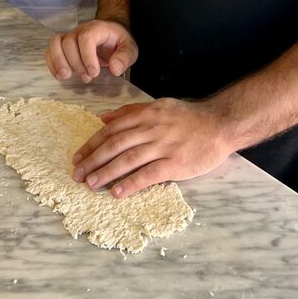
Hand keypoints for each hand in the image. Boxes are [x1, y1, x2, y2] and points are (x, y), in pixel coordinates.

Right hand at [45, 19, 137, 83]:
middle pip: (69, 41)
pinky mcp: (63, 45)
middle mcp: (81, 30)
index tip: (94, 73)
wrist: (111, 35)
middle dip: (76, 63)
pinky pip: (50, 50)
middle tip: (87, 78)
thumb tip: (115, 68)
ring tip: (66, 77)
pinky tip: (60, 75)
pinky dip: (52, 63)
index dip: (87, 56)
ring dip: (58, 62)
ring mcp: (70, 36)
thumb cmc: (118, 42)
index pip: (86, 37)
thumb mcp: (129, 48)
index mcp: (98, 29)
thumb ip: (124, 57)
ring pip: (56, 43)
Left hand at [71, 98, 233, 198]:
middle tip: (77, 174)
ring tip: (91, 184)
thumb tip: (105, 117)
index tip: (78, 156)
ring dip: (106, 172)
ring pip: (128, 159)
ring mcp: (163, 146)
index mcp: (147, 114)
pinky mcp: (175, 163)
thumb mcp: (159, 106)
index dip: (92, 143)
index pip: (112, 129)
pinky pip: (149, 174)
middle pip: (115, 144)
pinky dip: (131, 183)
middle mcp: (152, 128)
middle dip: (93, 159)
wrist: (220, 124)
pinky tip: (117, 192)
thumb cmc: (189, 117)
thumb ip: (132, 111)